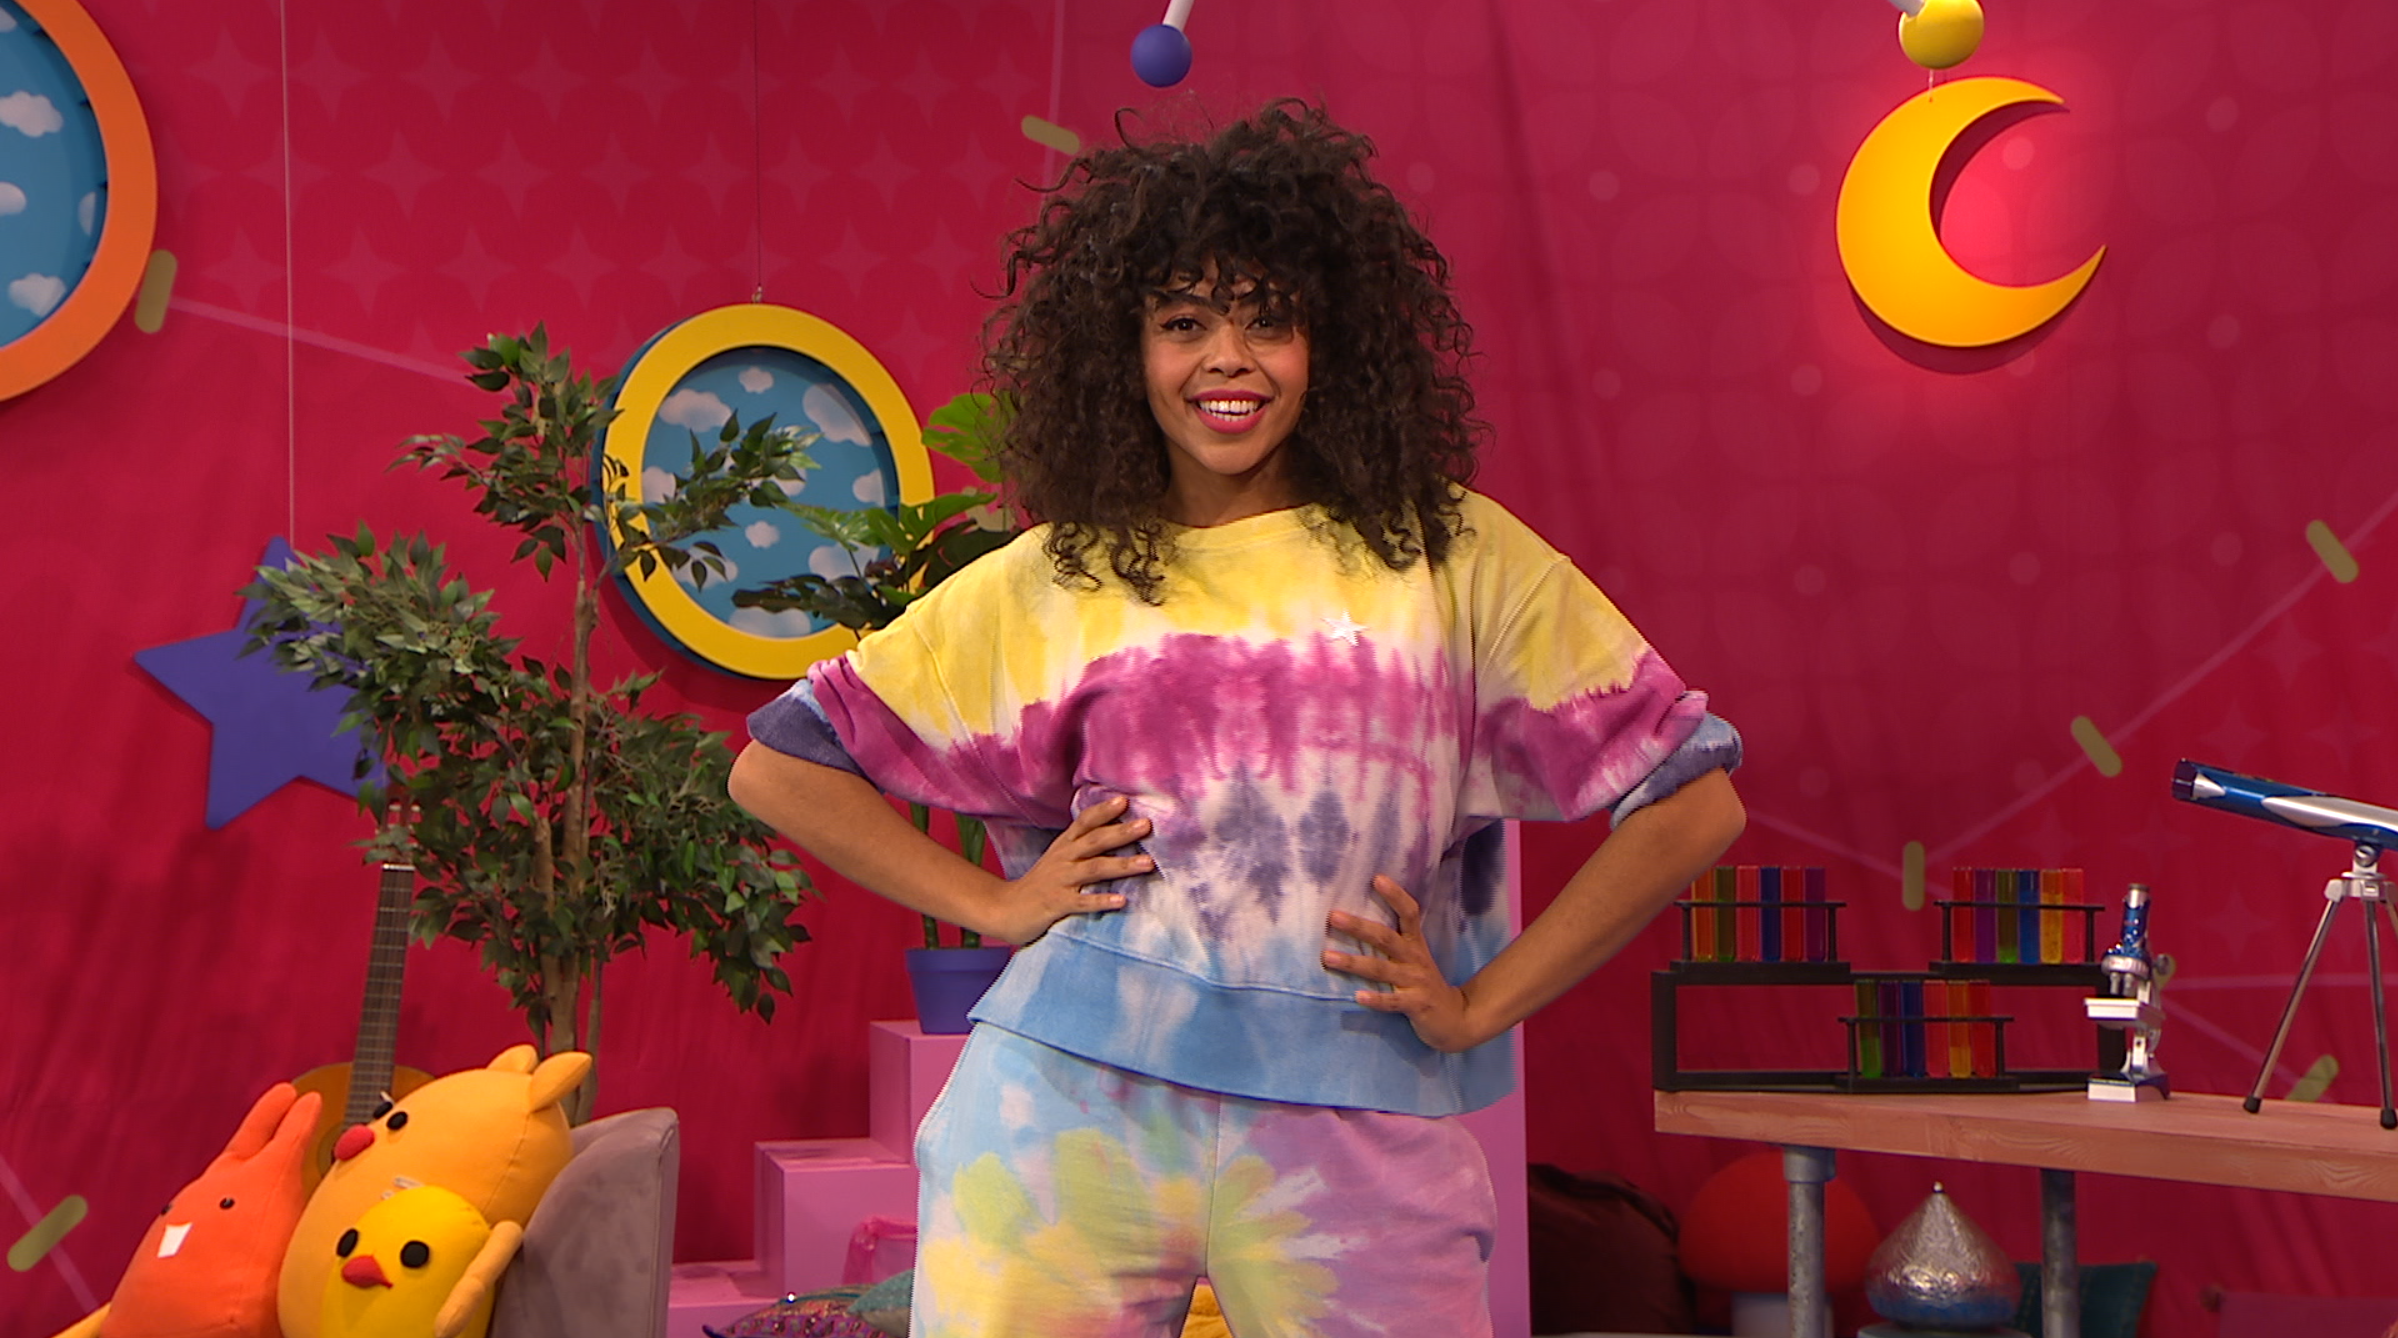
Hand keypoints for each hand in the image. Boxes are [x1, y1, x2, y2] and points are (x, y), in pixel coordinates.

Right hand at [983, 796, 1153, 946]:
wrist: (1006, 909)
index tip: (1125, 800)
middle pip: (1094, 841)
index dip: (1103, 810)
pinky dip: (1101, 900)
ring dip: (1121, 865)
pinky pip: (1082, 902)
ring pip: (1093, 869)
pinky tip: (1121, 900)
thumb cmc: (1041, 883)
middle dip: (1121, 832)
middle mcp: (1063, 858)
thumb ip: (1083, 845)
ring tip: (1148, 864)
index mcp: (1065, 845)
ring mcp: (1060, 880)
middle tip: (1146, 825)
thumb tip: (1118, 831)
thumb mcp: (1059, 857)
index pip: (1085, 822)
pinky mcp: (1057, 904)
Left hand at [1324, 876, 1483, 1052]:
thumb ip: (1392, 941)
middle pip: (1386, 938)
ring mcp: (1416, 983)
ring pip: (1381, 970)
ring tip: (1328, 957)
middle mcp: (1415, 960)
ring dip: (1353, 963)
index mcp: (1415, 945)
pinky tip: (1358, 997)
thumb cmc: (1423, 984)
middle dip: (1359, 927)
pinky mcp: (1416, 1006)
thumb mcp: (1413, 958)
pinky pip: (1393, 1003)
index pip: (1409, 913)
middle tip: (1333, 916)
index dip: (1395, 896)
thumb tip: (1356, 920)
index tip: (1377, 878)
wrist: (1455, 1019)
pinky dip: (1376, 1000)